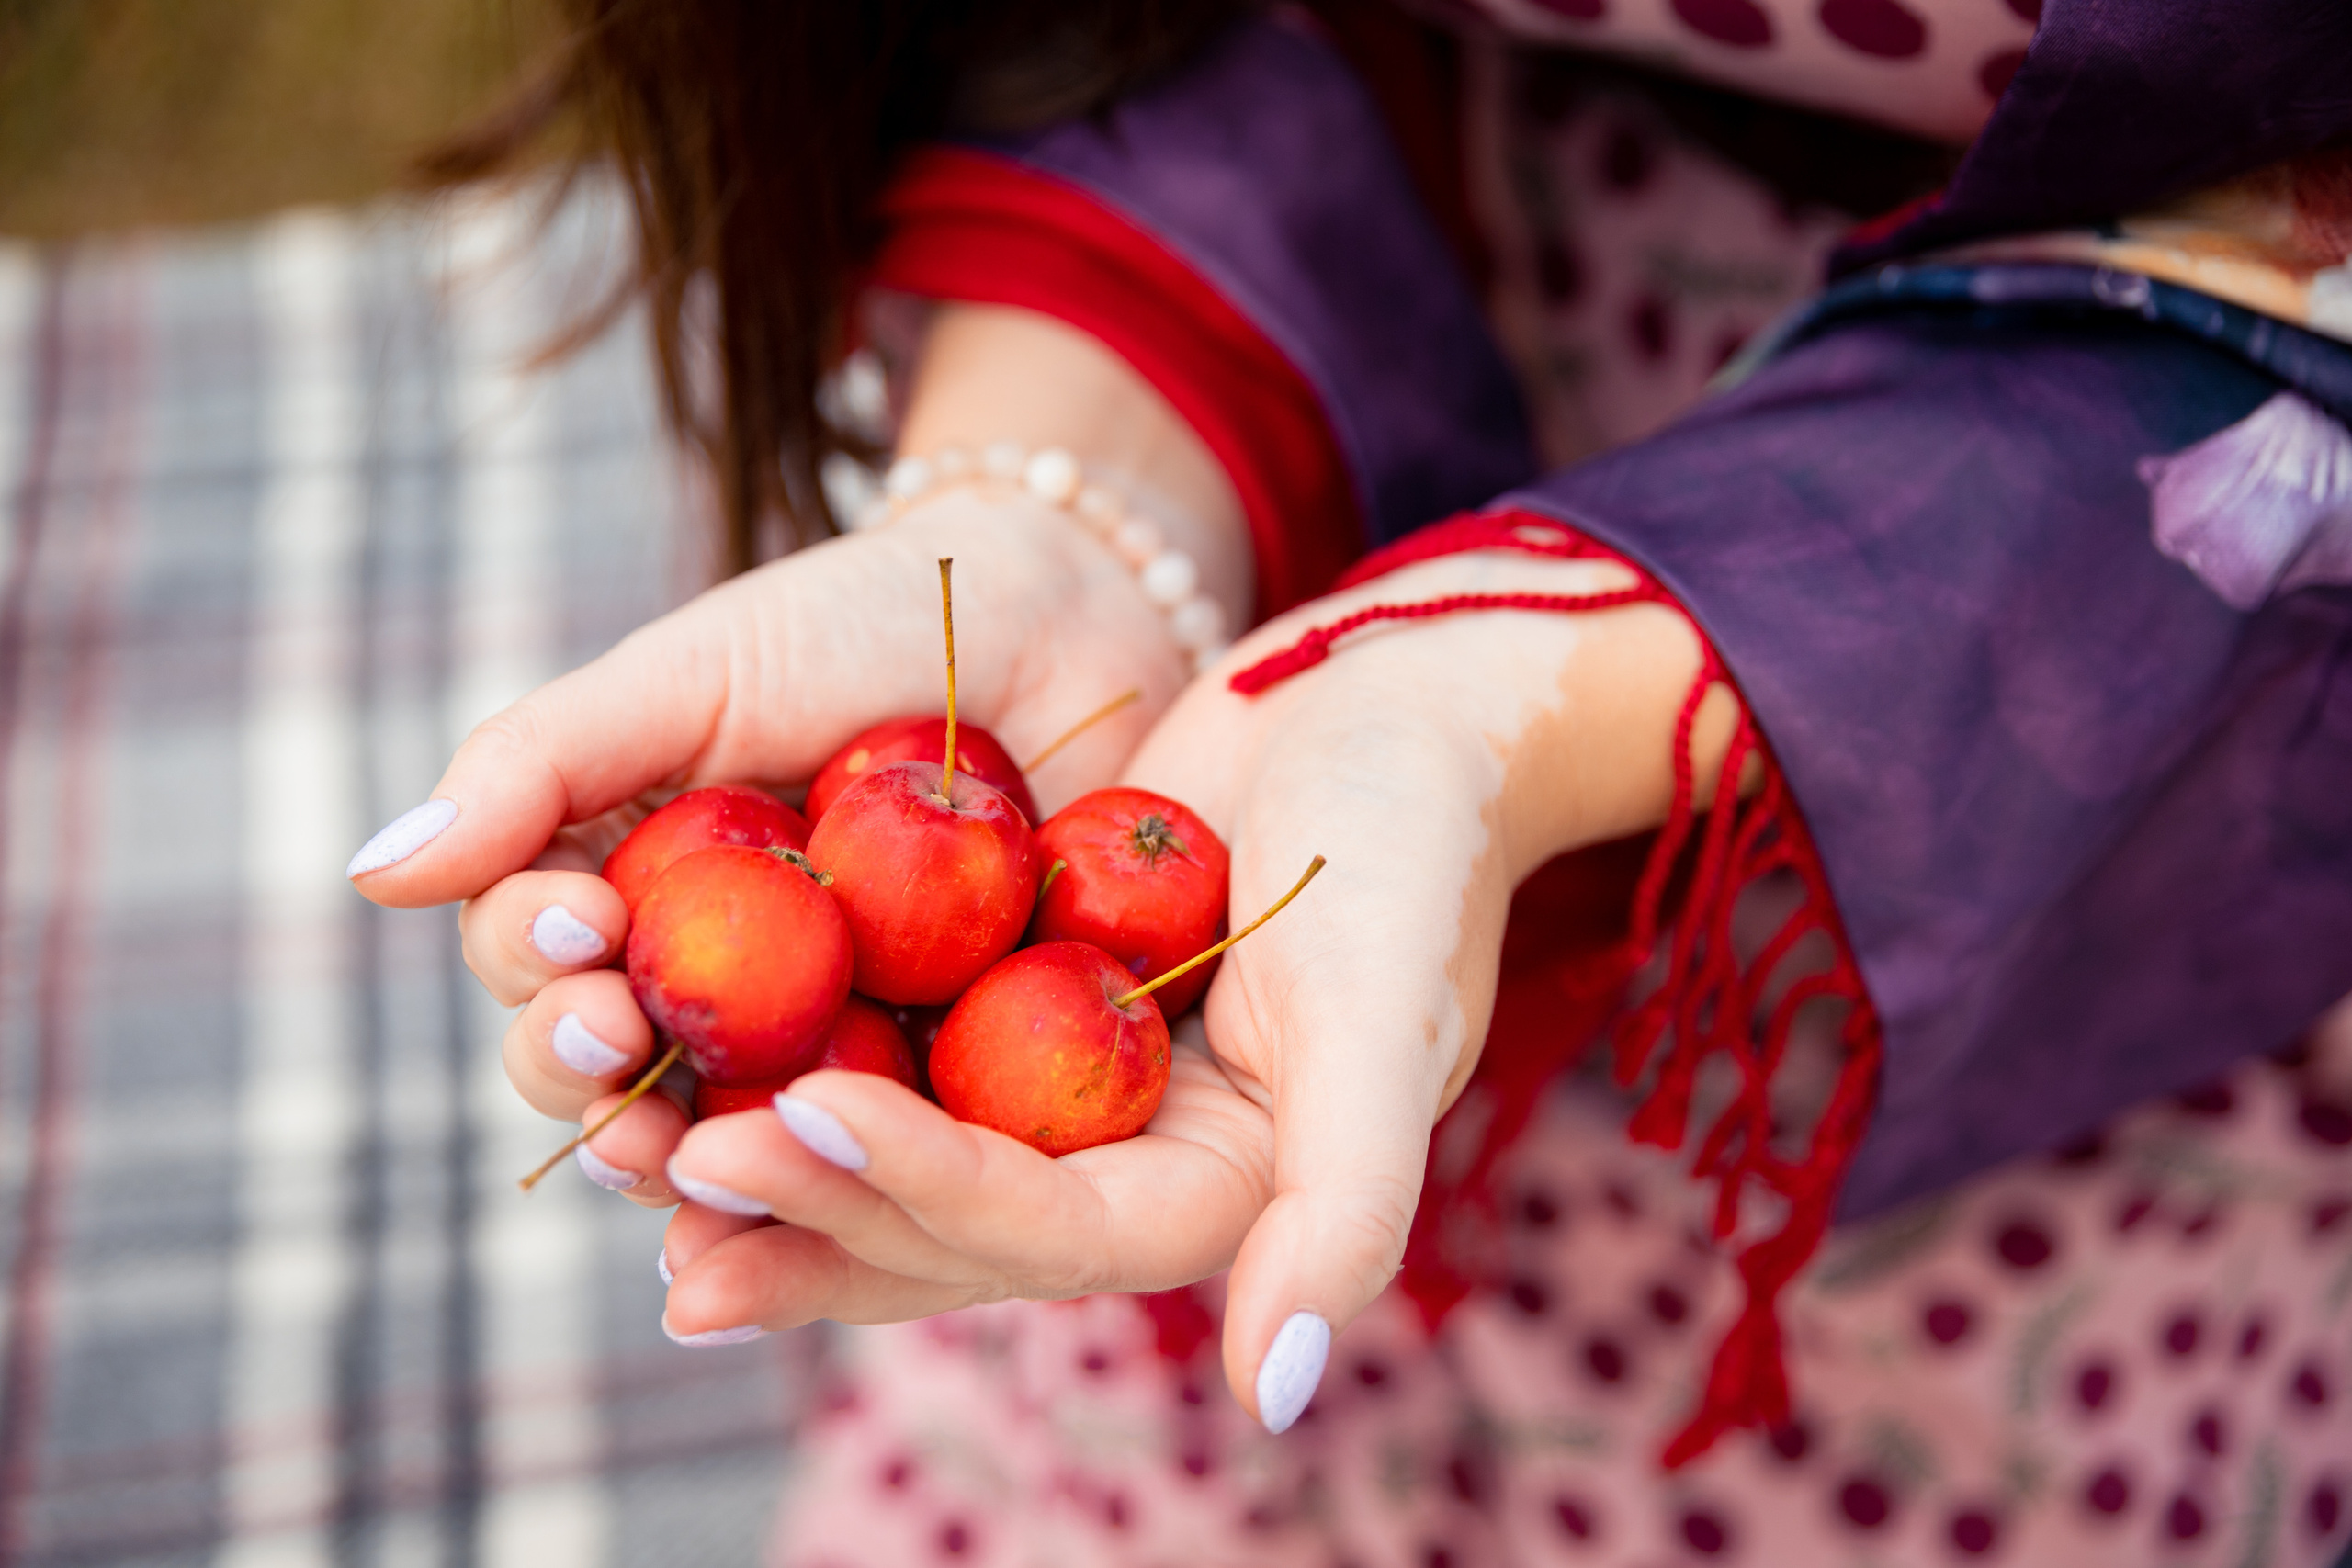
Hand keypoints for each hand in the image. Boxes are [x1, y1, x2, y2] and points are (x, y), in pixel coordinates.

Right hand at [351, 494, 1191, 1204]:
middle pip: (602, 1072)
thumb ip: (538, 764)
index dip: (532, 962)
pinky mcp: (927, 1079)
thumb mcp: (690, 672)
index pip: (532, 959)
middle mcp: (700, 981)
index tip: (576, 927)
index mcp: (621, 888)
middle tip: (612, 1040)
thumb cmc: (854, 626)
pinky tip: (818, 1197)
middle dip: (586, 1073)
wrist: (1055, 621)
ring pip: (716, 1137)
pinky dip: (831, 1180)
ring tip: (683, 1152)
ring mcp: (811, 1038)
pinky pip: (865, 1152)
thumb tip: (370, 872)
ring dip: (683, 1159)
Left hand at [657, 546, 1744, 1425]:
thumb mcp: (1386, 1017)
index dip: (920, 1191)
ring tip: (640, 1156)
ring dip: (778, 1167)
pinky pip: (899, 1063)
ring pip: (902, 1163)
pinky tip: (697, 1059)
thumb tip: (1278, 1401)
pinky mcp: (1024, 1018)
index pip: (1047, 1231)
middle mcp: (1130, 1169)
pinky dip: (805, 1065)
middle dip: (814, 1199)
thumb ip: (1347, 1208)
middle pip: (949, 1225)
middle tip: (674, 1158)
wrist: (1389, 712)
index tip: (801, 1118)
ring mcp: (1071, 1099)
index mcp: (1214, 1195)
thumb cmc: (1409, 851)